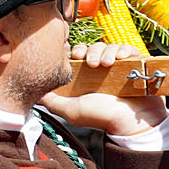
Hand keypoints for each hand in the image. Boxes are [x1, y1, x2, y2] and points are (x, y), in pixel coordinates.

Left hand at [41, 41, 168, 137]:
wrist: (129, 122)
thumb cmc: (100, 117)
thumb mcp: (71, 110)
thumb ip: (52, 101)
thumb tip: (36, 92)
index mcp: (86, 76)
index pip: (78, 54)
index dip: (75, 50)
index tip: (73, 54)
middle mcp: (101, 69)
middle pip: (92, 47)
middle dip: (90, 51)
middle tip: (91, 63)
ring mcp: (117, 66)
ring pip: (108, 46)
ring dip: (106, 51)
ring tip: (106, 64)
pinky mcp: (133, 64)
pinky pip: (127, 48)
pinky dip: (122, 50)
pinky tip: (120, 58)